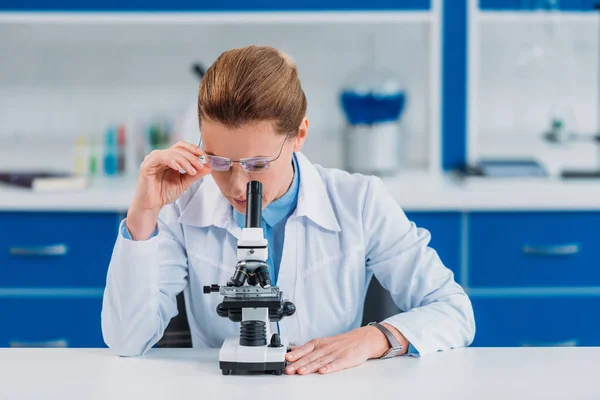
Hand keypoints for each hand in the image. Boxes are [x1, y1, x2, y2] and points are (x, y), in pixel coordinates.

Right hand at [126, 141, 210, 239]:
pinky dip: (172, 161)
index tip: (204, 156)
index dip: (193, 149)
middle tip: (200, 166)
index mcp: (168, 158)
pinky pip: (161, 157)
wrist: (152, 205)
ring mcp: (153, 159)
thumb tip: (209, 167)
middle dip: (192, 157)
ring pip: (172, 153)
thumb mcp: (184, 182)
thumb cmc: (164, 194)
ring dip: (185, 161)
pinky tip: (179, 168)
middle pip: (179, 149)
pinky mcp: (147, 164)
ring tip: (193, 171)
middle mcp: (160, 156)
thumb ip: (195, 174)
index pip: (181, 147)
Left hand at [284, 323, 407, 374]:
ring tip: (301, 371)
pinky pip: (337, 364)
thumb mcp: (323, 342)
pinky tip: (323, 371)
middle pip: (311, 357)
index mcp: (320, 343)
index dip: (296, 354)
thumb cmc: (341, 342)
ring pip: (321, 361)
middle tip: (289, 369)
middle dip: (299, 363)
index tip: (286, 358)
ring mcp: (336, 353)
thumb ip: (307, 347)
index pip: (306, 349)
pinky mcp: (346, 359)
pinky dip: (330, 367)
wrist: (362, 339)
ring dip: (310, 367)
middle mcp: (326, 348)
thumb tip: (292, 350)